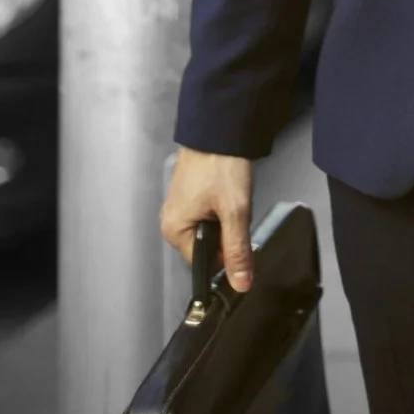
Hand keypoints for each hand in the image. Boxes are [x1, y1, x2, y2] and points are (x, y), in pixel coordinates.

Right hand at [160, 146, 254, 291]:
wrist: (218, 128)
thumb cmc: (220, 166)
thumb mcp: (234, 211)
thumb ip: (236, 250)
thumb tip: (240, 285)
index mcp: (174, 231)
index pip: (203, 264)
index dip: (226, 257)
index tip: (241, 241)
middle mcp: (172, 222)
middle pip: (208, 247)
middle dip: (228, 235)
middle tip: (236, 210)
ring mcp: (180, 208)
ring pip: (212, 230)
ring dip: (228, 220)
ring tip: (232, 198)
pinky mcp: (190, 195)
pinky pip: (209, 215)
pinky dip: (223, 208)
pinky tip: (229, 192)